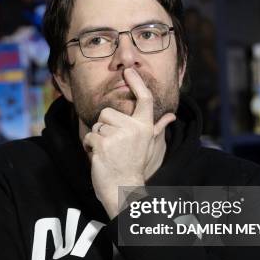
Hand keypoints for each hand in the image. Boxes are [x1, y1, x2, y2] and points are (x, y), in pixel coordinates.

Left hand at [82, 68, 175, 218]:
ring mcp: (117, 136)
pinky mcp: (102, 144)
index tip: (128, 71)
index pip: (144, 99)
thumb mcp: (149, 145)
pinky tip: (99, 157)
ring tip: (108, 152)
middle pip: (107, 112)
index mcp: (145, 127)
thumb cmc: (135, 166)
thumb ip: (157, 128)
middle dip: (104, 126)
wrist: (124, 189)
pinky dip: (89, 146)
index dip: (137, 83)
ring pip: (97, 125)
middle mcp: (133, 129)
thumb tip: (171, 116)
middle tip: (113, 145)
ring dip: (97, 138)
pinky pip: (89, 136)